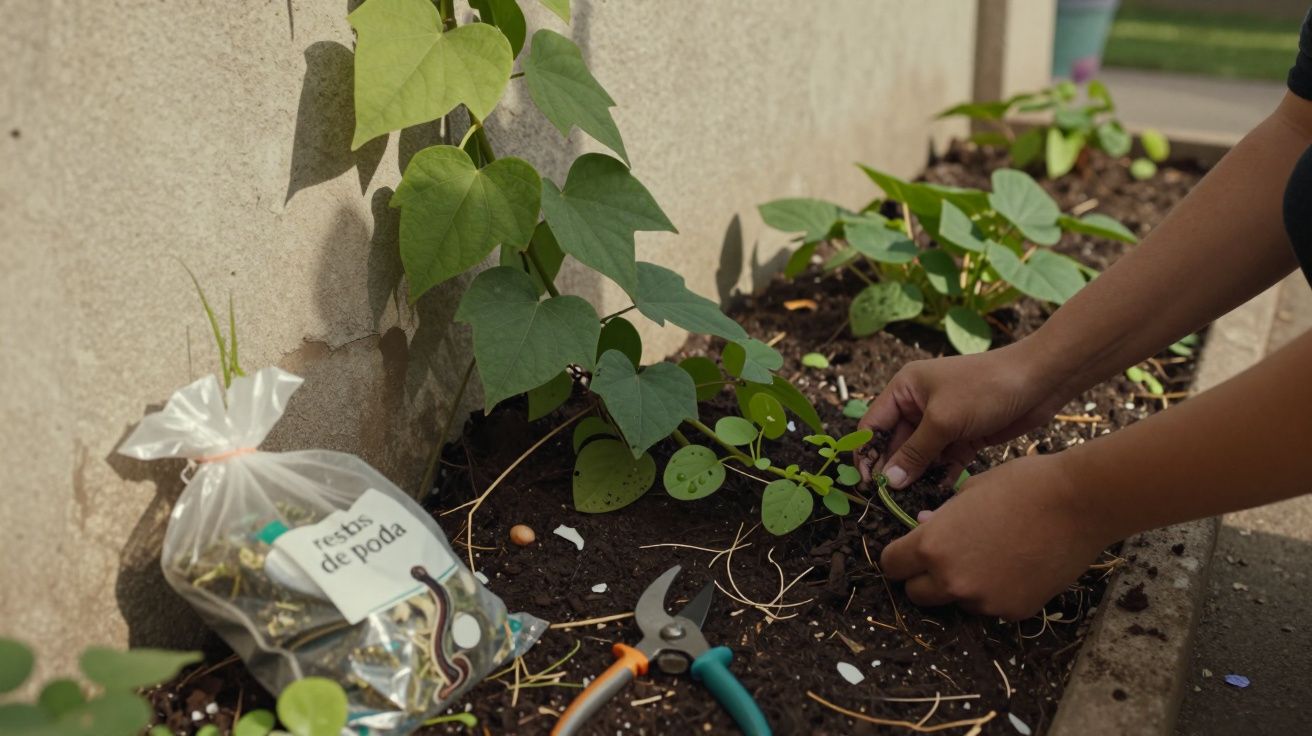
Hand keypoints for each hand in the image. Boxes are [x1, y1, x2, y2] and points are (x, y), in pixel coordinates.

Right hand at [857, 340, 1066, 488]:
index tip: (867, 483)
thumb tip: (889, 482)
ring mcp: (943, 422)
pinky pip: (944, 461)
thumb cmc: (985, 388)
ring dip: (918, 476)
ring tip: (914, 499)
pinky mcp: (964, 437)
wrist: (1040, 381)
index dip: (866, 453)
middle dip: (895, 469)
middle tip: (892, 499)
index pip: (872, 424)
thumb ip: (914, 452)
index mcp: (905, 389)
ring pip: (920, 456)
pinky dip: (941, 475)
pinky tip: (940, 491)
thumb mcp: (943, 420)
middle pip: (895, 444)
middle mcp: (919, 405)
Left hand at [878, 453, 1111, 620]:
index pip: (891, 566)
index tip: (908, 552)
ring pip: (955, 602)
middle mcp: (951, 580)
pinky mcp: (1013, 611)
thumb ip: (940, 516)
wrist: (1079, 503)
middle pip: (916, 594)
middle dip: (923, 578)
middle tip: (945, 558)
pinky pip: (991, 607)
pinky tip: (1015, 567)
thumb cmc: (1022, 485)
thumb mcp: (970, 491)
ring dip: (961, 587)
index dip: (898, 558)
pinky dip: (995, 593)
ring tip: (989, 557)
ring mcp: (983, 600)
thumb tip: (922, 524)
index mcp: (931, 545)